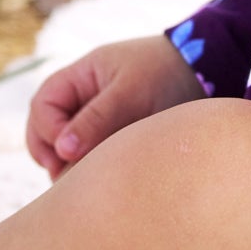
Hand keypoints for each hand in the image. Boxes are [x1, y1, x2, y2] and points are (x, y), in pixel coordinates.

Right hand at [25, 34, 204, 178]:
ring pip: (68, 148)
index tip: (67, 152)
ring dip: (73, 164)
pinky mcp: (114, 136)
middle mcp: (84, 98)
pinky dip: (93, 167)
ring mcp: (98, 118)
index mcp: (81, 76)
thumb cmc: (167, 72)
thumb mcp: (130, 92)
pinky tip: (109, 178)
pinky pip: (91, 155)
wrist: (208, 70)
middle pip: (46, 129)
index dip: (46, 130)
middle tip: (67, 177)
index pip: (42, 105)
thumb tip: (62, 151)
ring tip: (91, 179)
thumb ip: (96, 119)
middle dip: (51, 153)